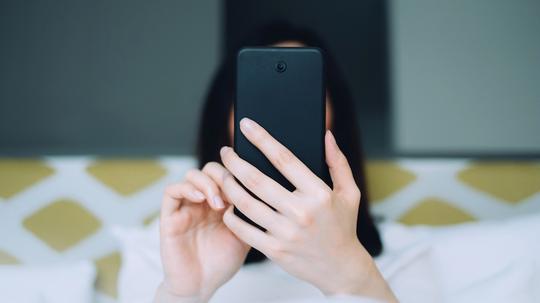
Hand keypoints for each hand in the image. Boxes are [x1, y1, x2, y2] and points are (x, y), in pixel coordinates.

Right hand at [155, 163, 249, 302]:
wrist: (201, 285)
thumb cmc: (221, 262)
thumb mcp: (245, 235)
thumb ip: (251, 214)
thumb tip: (267, 195)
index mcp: (222, 203)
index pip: (228, 174)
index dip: (237, 175)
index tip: (248, 189)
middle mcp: (204, 201)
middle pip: (210, 169)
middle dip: (223, 176)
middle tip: (232, 193)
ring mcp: (186, 207)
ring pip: (192, 175)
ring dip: (207, 183)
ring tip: (217, 202)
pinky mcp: (170, 216)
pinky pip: (171, 191)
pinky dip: (186, 189)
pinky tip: (200, 198)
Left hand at [219, 117, 396, 301]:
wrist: (340, 269)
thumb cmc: (343, 226)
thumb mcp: (349, 192)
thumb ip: (338, 162)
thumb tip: (326, 135)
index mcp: (318, 194)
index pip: (284, 159)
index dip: (262, 138)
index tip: (246, 125)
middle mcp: (301, 212)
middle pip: (257, 180)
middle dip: (235, 162)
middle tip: (225, 151)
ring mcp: (286, 233)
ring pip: (246, 203)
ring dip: (228, 185)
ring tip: (222, 175)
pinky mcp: (275, 250)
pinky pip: (244, 230)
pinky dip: (231, 216)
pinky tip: (226, 205)